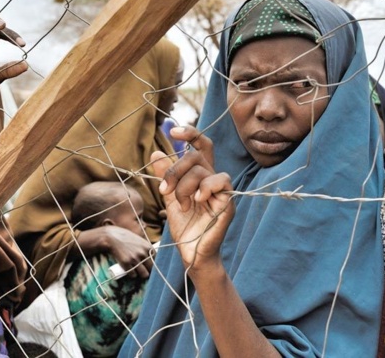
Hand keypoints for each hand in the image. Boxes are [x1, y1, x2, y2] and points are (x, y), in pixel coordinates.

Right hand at [101, 226, 153, 278]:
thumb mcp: (140, 241)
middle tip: (145, 271)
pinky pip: (133, 275)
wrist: (112, 237)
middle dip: (149, 271)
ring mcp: (134, 259)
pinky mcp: (126, 263)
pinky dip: (132, 275)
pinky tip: (131, 272)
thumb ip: (146, 249)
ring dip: (141, 274)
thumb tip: (154, 259)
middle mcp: (143, 253)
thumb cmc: (127, 239)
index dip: (154, 265)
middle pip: (151, 269)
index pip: (157, 261)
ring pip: (144, 274)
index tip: (151, 267)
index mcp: (148, 247)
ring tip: (138, 272)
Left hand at [151, 126, 234, 273]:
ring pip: (202, 170)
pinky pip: (221, 180)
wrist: (192, 253)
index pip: (200, 146)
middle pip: (196, 155)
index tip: (172, 132)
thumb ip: (165, 177)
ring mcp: (221, 190)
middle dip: (176, 169)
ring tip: (182, 204)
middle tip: (164, 189)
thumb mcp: (170, 198)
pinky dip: (205, 187)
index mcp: (200, 175)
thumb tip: (156, 154)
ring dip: (184, 186)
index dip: (190, 133)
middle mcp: (211, 179)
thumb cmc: (185, 227)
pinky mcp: (228, 201)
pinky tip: (197, 200)